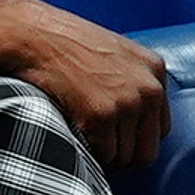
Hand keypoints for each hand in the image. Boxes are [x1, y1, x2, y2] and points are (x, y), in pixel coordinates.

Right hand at [0, 0, 169, 169]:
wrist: (33, 36)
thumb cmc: (63, 45)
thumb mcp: (112, 54)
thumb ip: (129, 82)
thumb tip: (127, 117)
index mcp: (155, 70)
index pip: (160, 129)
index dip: (134, 142)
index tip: (113, 143)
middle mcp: (148, 88)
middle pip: (146, 150)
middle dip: (120, 157)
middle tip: (96, 154)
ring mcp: (126, 103)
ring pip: (122, 158)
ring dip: (100, 158)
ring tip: (80, 142)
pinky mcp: (101, 116)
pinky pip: (102, 156)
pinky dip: (86, 155)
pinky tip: (72, 138)